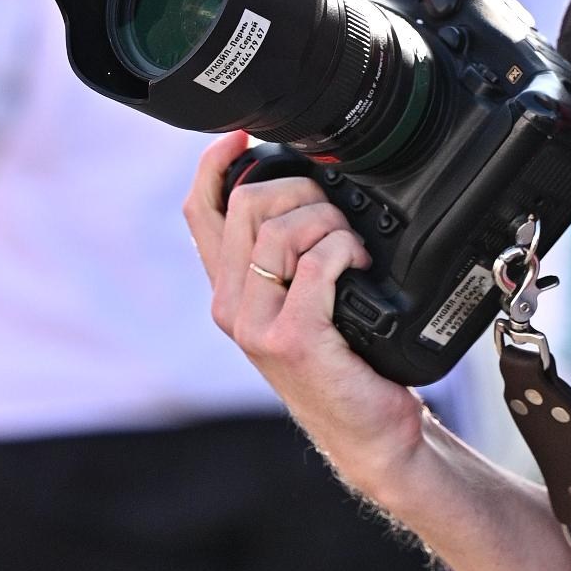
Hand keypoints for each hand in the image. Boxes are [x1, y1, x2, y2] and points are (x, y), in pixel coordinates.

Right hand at [182, 134, 426, 501]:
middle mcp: (231, 306)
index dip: (215, 165)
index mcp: (230, 290)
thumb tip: (304, 193)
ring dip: (327, 223)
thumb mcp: (306, 304)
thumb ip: (290, 260)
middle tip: (335, 214)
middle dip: (299, 190)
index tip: (243, 138)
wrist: (370, 432)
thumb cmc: (346, 366)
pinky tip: (358, 268)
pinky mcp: (290, 339)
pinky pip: (314, 263)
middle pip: (243, 206)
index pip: (200, 212)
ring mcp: (255, 325)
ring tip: (351, 248)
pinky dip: (343, 251)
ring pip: (277, 230)